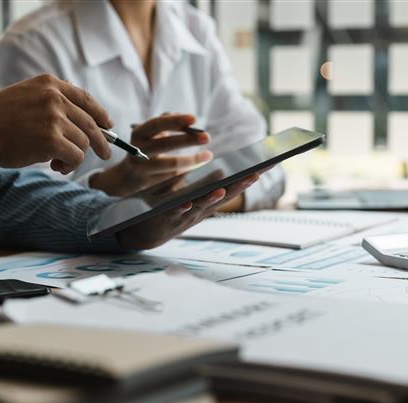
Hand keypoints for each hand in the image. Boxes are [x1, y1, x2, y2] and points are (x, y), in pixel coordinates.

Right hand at [0, 74, 112, 173]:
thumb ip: (51, 102)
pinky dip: (70, 165)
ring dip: (75, 157)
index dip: (100, 113)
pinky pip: (76, 156)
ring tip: (59, 163)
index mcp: (49, 84)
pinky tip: (57, 167)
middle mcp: (55, 98)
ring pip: (84, 143)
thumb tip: (82, 120)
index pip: (85, 98)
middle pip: (91, 123)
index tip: (108, 124)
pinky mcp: (53, 140)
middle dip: (102, 142)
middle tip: (105, 154)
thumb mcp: (25, 96)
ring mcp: (55, 118)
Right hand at [91, 113, 211, 196]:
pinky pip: (173, 176)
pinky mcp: (150, 183)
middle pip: (164, 144)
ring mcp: (142, 168)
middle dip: (187, 140)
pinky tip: (199, 164)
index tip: (194, 118)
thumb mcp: (152, 132)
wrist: (129, 175)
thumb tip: (189, 121)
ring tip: (208, 155)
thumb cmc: (147, 147)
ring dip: (192, 160)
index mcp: (138, 133)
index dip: (175, 121)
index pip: (157, 124)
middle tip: (207, 137)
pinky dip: (187, 169)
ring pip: (170, 164)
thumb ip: (168, 122)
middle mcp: (138, 150)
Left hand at [116, 174, 259, 249]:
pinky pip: (175, 213)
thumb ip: (202, 183)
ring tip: (224, 188)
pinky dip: (182, 209)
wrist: (143, 232)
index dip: (246, 177)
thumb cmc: (167, 210)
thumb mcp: (188, 194)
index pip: (231, 186)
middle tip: (257, 173)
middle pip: (223, 196)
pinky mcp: (166, 219)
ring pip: (202, 206)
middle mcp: (200, 210)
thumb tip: (220, 167)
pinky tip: (188, 203)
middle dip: (239, 186)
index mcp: (206, 201)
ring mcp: (185, 216)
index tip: (264, 165)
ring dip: (213, 199)